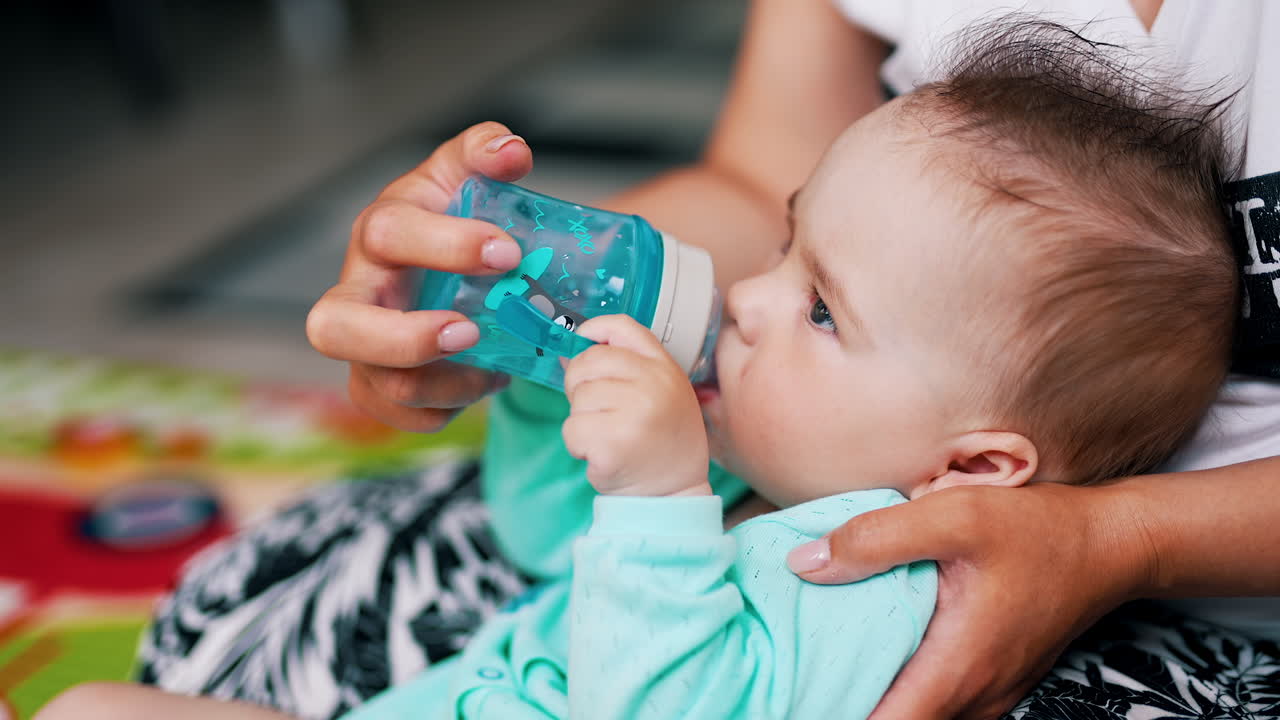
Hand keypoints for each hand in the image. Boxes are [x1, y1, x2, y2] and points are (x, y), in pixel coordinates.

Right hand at [305, 122, 531, 431]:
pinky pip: (396, 414)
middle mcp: (359, 290)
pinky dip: (443, 409)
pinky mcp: (377, 384)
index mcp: (381, 232)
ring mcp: (362, 344)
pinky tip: (482, 381)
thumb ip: (485, 151)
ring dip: (442, 383)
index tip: (507, 251)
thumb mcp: (466, 177)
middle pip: (334, 325)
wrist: (453, 270)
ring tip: (494, 365)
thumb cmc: (454, 220)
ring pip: (375, 382)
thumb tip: (512, 152)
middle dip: (403, 337)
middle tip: (469, 332)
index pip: (388, 232)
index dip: (445, 244)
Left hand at [562, 315, 710, 496]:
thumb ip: (625, 366)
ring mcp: (633, 414)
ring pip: (577, 400)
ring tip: (609, 437)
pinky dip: (578, 446)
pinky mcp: (611, 444)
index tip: (581, 341)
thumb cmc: (662, 442)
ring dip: (582, 421)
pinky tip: (602, 454)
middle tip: (599, 410)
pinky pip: (572, 430)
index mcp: (664, 368)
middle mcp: (652, 385)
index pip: (622, 327)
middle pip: (588, 362)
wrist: (674, 494)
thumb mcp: (661, 392)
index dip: (593, 331)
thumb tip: (568, 352)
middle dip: (580, 385)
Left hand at [786, 482, 1149, 719]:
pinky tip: (874, 654)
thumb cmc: (1035, 529)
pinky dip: (903, 690)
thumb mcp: (952, 515)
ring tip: (824, 667)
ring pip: (919, 717)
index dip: (832, 714)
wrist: (1110, 543)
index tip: (794, 695)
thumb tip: (805, 564)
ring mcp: (989, 695)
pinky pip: (939, 703)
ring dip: (873, 701)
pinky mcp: (995, 681)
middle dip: (844, 706)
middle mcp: (975, 697)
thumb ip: (875, 538)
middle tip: (795, 676)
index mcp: (958, 668)